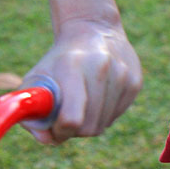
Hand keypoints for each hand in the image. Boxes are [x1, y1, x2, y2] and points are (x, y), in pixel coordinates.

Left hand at [21, 18, 141, 143]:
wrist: (94, 29)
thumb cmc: (60, 60)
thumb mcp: (37, 79)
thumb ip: (34, 112)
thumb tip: (48, 139)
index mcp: (72, 66)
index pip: (71, 118)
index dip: (60, 131)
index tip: (54, 126)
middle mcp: (102, 68)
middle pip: (89, 127)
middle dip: (74, 130)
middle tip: (66, 116)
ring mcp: (123, 75)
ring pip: (103, 124)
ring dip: (89, 122)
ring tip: (82, 102)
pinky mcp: (136, 82)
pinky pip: (116, 115)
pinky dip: (103, 113)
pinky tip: (98, 95)